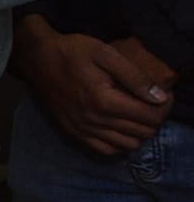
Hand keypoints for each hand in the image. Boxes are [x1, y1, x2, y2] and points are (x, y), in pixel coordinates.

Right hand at [13, 13, 172, 154]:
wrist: (35, 58)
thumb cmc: (70, 51)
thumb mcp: (105, 53)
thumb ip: (134, 76)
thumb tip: (160, 97)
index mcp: (104, 100)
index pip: (150, 116)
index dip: (165, 106)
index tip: (164, 94)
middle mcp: (94, 120)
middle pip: (142, 132)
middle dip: (155, 118)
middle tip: (152, 101)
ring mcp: (83, 129)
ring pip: (128, 145)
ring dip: (140, 131)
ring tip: (137, 113)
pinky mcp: (74, 132)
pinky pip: (106, 150)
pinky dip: (120, 143)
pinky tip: (120, 127)